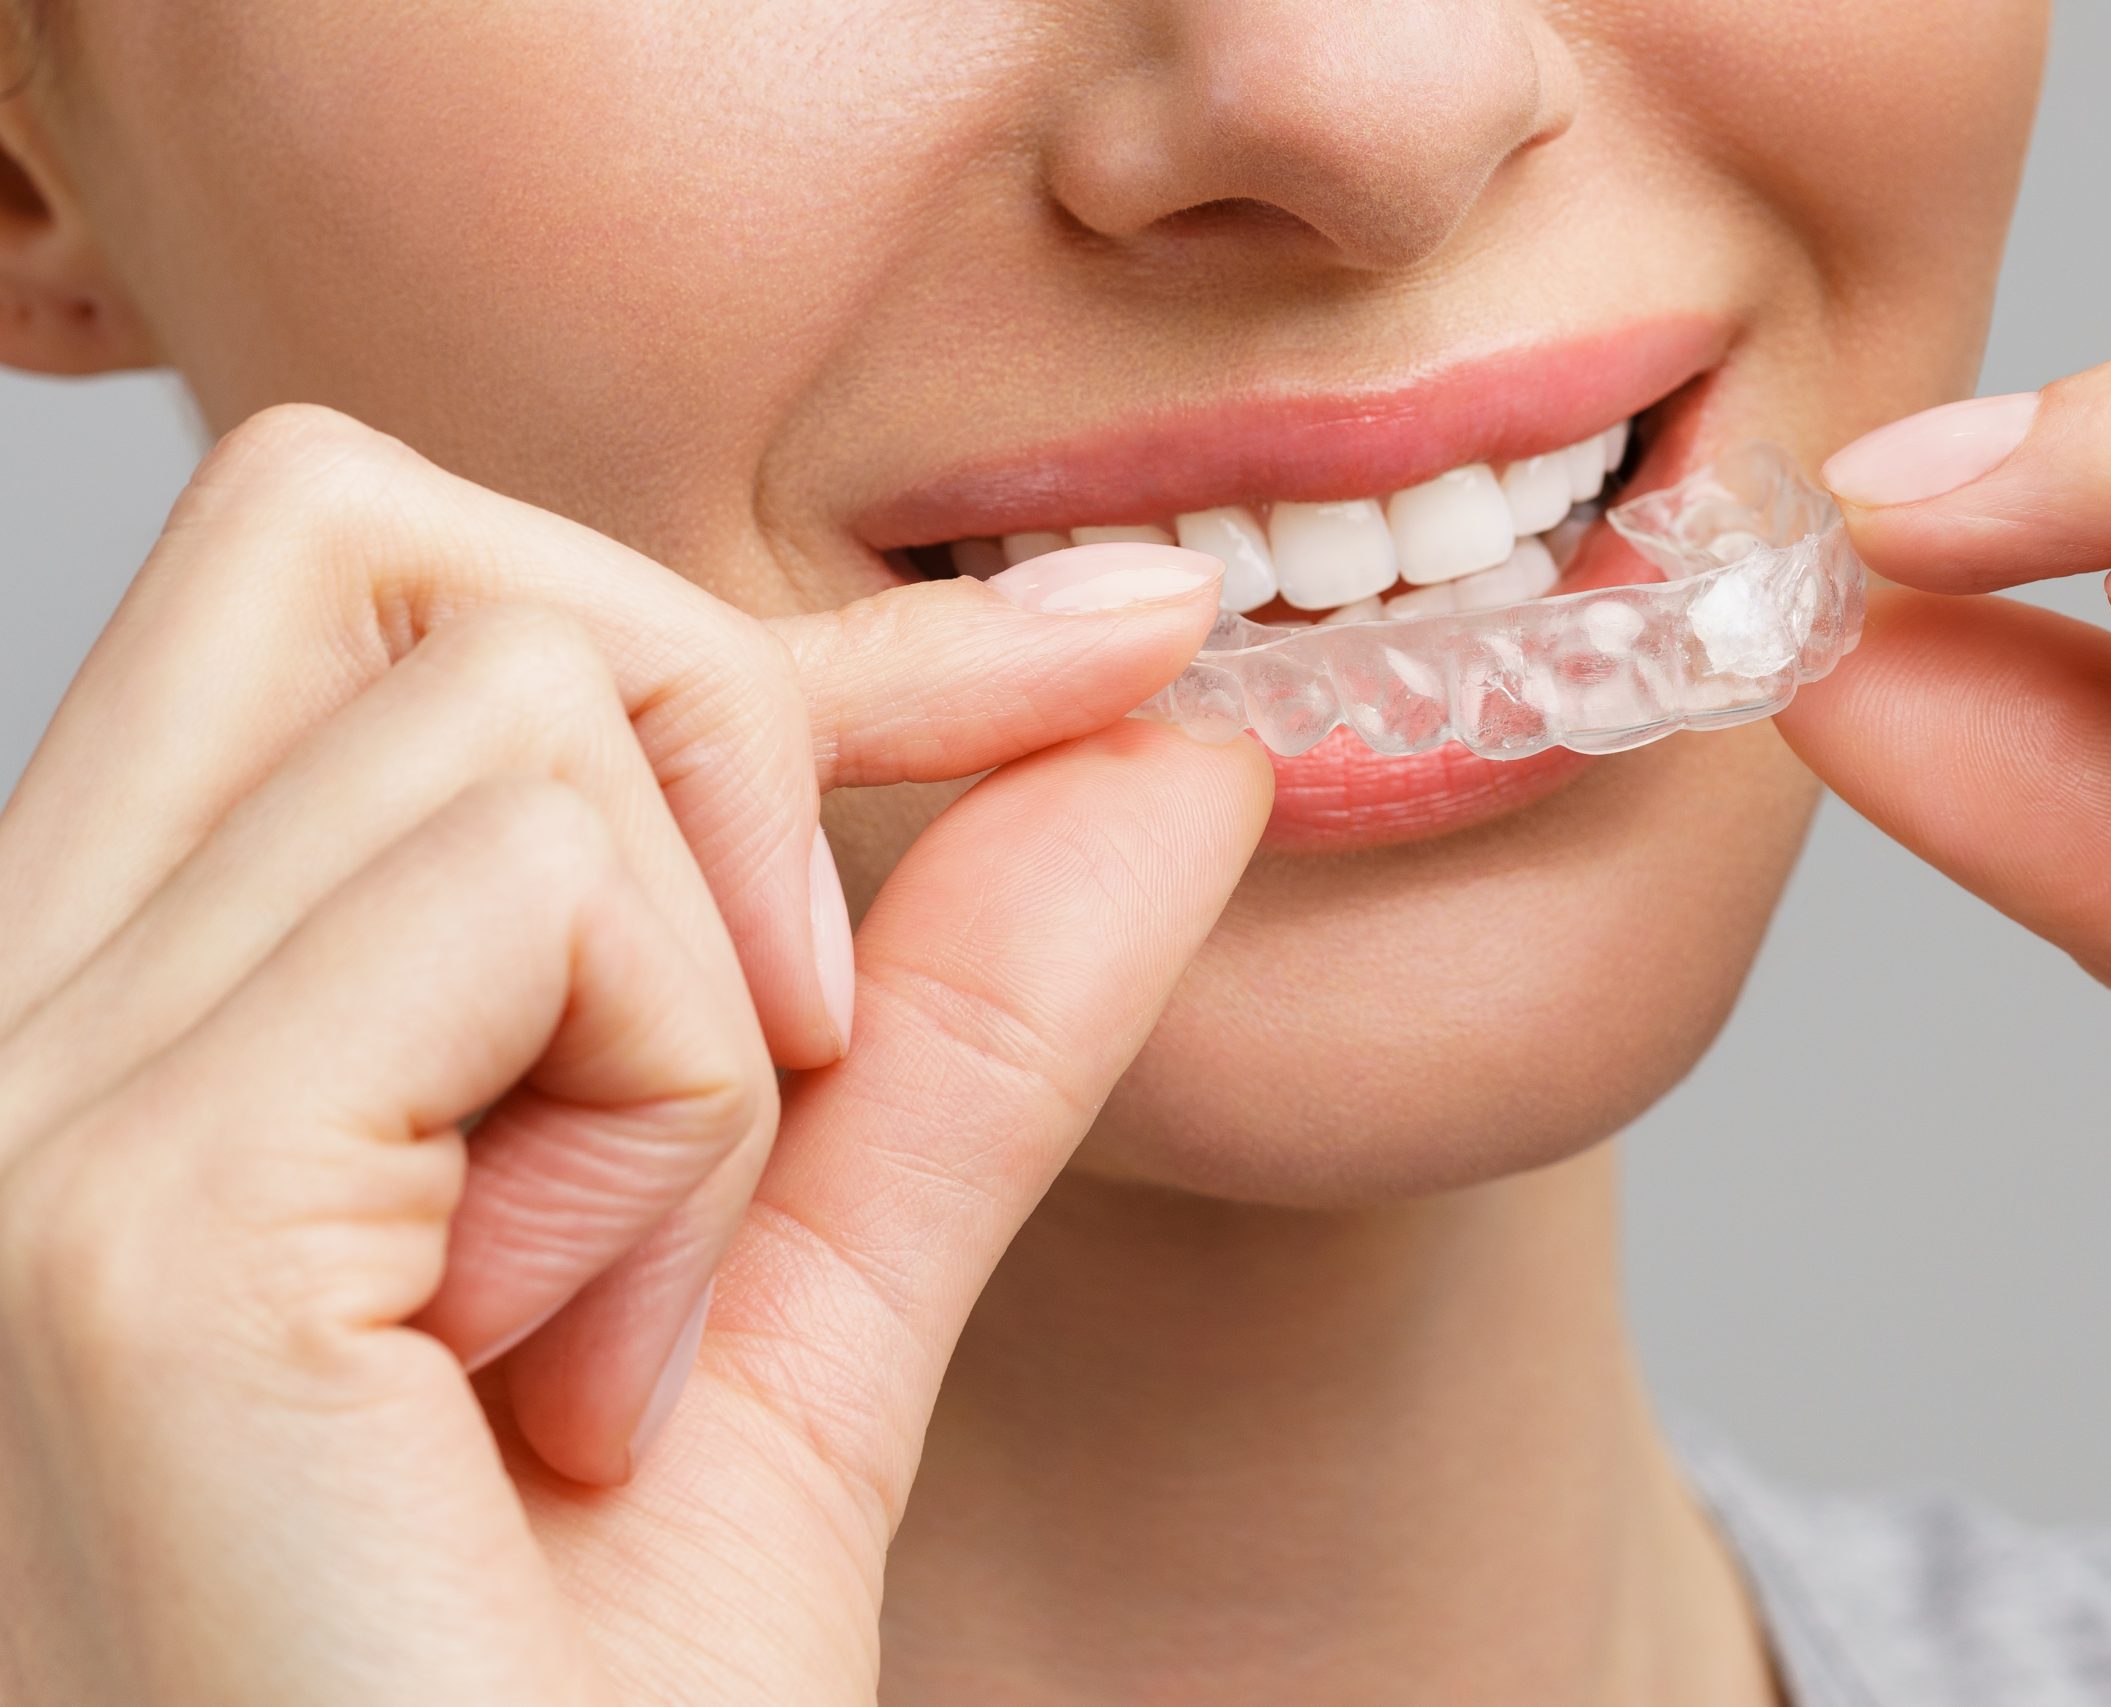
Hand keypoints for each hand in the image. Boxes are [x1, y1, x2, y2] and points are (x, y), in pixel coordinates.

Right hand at [0, 406, 1270, 1702]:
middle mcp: (6, 1022)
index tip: (1105, 656)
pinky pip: (539, 900)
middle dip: (709, 737)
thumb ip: (952, 1026)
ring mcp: (25, 1112)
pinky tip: (576, 1380)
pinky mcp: (112, 1225)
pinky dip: (679, 1117)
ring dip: (709, 1021)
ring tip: (609, 1334)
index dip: (783, 622)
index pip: (410, 591)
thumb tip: (1161, 748)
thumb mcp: (798, 1324)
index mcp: (125, 1022)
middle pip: (411, 543)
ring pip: (525, 708)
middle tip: (771, 1081)